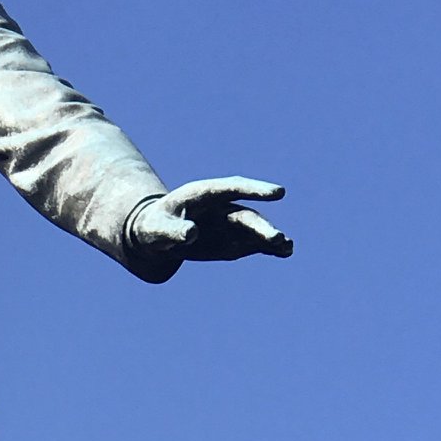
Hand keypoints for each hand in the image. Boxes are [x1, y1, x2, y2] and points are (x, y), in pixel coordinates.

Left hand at [132, 177, 291, 262]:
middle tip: (277, 239)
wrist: (156, 236)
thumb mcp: (156, 229)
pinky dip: (266, 248)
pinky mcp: (231, 240)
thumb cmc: (153, 227)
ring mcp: (228, 224)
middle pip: (245, 216)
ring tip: (287, 249)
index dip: (255, 190)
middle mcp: (221, 207)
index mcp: (203, 194)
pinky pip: (251, 243)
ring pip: (253, 230)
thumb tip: (192, 234)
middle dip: (261, 227)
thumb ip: (172, 231)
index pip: (232, 188)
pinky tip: (284, 252)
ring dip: (270, 238)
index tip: (278, 193)